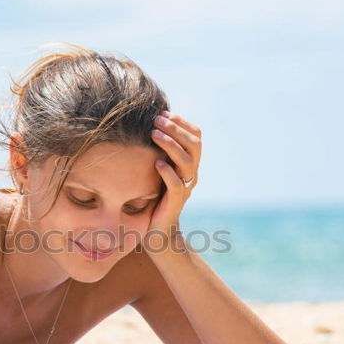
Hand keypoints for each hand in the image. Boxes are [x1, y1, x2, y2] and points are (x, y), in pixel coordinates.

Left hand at [148, 110, 201, 239]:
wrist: (159, 231)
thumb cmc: (155, 198)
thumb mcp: (159, 171)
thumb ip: (159, 152)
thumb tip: (148, 126)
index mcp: (190, 164)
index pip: (196, 137)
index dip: (183, 123)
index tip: (164, 112)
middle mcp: (192, 174)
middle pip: (194, 145)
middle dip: (176, 129)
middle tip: (157, 120)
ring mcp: (186, 188)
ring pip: (187, 162)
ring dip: (171, 145)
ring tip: (154, 135)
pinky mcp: (176, 203)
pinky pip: (177, 185)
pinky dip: (168, 172)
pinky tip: (157, 163)